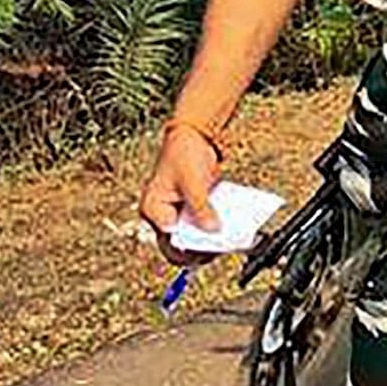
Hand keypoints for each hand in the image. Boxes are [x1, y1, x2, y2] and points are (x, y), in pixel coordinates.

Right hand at [137, 123, 225, 266]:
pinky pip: (206, 225)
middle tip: (225, 244)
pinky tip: (232, 226)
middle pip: (185, 243)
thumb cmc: (183, 152)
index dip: (191, 249)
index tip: (211, 249)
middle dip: (205, 245)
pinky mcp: (194, 212)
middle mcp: (164, 216)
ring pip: (197, 236)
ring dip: (214, 238)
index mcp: (154, 210)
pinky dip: (218, 226)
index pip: (170, 242)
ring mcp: (180, 215)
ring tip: (232, 237)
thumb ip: (201, 207)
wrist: (193, 135)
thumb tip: (212, 229)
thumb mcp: (193, 181)